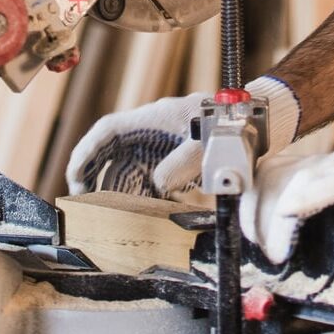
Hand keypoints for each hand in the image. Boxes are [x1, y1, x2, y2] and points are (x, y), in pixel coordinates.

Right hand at [66, 76, 299, 196]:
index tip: (74, 178)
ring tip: (110, 215)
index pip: (108, 130)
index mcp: (155, 118)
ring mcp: (164, 141)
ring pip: (129, 164)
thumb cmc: (232, 126)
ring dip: (117, 188)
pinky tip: (143, 209)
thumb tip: (157, 186)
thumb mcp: (206, 145)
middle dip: (96, 177)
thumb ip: (180, 165)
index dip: (86, 152)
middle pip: (113, 151)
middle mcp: (154, 129)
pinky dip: (140, 190)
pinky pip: (149, 172)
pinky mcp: (176, 154)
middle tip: (87, 208)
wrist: (259, 119)